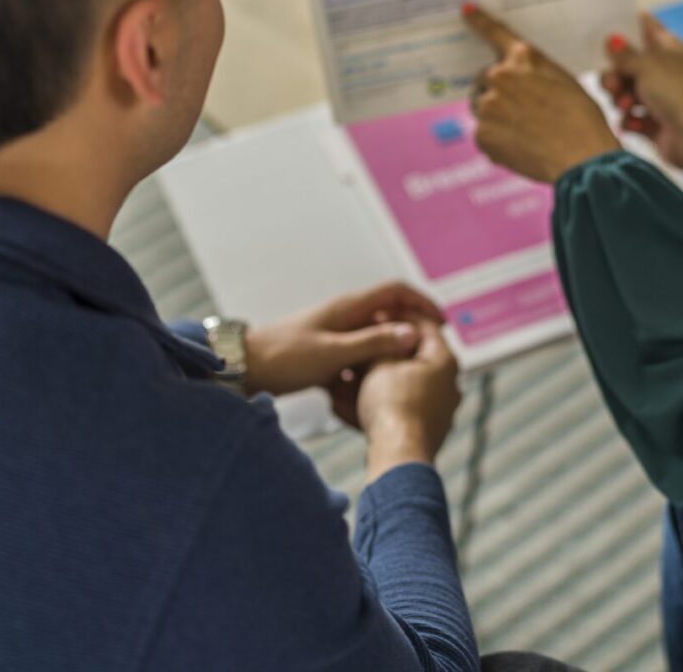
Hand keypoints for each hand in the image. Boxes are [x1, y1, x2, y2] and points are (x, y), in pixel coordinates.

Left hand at [243, 281, 442, 397]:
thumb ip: (374, 343)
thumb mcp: (334, 353)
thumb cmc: (283, 358)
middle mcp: (344, 316)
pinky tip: (372, 391)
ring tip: (405, 376)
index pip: (396, 291)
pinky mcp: (325, 353)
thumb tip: (413, 334)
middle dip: (411, 333)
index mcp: (348, 307)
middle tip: (429, 356)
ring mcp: (334, 334)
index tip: (441, 324)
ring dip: (390, 354)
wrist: (242, 368)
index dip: (422, 303)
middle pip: (389, 315)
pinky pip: (358, 357)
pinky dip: (369, 370)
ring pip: (374, 339)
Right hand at [354, 318, 462, 481]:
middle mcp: (448, 385)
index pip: (425, 325)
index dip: (398, 315)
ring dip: (372, 383)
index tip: (377, 312)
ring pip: (400, 388)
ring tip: (343, 380)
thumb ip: (383, 342)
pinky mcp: (424, 433)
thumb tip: (385, 330)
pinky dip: (374, 406)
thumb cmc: (392, 404)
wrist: (397, 456)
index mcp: (444, 361)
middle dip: (380, 354)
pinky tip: (344, 407)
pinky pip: (396, 412)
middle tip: (359, 346)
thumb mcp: (381, 362)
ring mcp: (438, 411)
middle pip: (411, 359)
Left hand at [463, 4, 620, 182]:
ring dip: (495, 116)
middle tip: (521, 111)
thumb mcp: (564, 82)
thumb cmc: (582, 120)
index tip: (464, 9)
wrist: (583, 158)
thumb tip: (518, 84)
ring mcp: (488, 105)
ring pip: (482, 107)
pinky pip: (483, 134)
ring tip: (525, 133)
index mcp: (523, 58)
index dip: (479, 20)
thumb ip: (534, 75)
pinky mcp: (481, 134)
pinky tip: (521, 148)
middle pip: (485, 78)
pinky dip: (496, 141)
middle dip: (496, 90)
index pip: (495, 32)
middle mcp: (500, 76)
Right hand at [602, 12, 682, 172]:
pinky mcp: (655, 124)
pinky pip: (631, 118)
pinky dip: (630, 121)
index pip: (647, 28)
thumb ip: (625, 55)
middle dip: (615, 75)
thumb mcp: (647, 66)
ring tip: (626, 106)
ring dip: (621, 99)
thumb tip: (612, 39)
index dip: (628, 25)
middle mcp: (665, 72)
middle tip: (613, 84)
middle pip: (628, 65)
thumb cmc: (677, 94)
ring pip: (626, 92)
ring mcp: (660, 99)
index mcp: (670, 50)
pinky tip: (635, 124)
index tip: (606, 29)